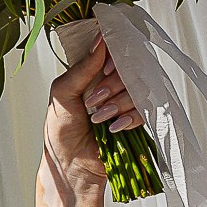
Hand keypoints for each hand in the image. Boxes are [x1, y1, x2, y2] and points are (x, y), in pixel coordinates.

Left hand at [45, 37, 136, 185]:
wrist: (70, 165)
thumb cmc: (60, 130)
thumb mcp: (62, 94)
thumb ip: (81, 68)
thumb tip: (100, 41)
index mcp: (92, 73)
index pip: (113, 50)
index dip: (114, 56)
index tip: (105, 70)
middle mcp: (110, 83)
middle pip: (130, 68)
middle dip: (112, 86)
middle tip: (93, 101)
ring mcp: (124, 100)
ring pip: (139, 89)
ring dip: (118, 105)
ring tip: (98, 119)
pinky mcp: (135, 118)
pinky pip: (146, 109)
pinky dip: (130, 118)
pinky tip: (114, 128)